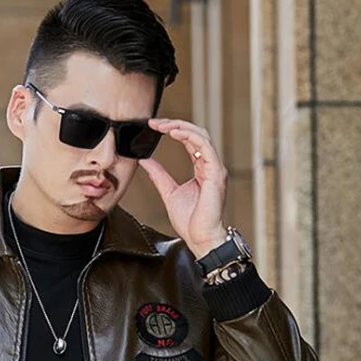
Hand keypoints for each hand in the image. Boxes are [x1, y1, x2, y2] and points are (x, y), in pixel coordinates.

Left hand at [138, 118, 228, 259]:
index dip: (173, 130)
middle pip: (195, 134)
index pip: (189, 141)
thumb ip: (159, 175)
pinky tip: (174, 133)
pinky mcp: (215, 173)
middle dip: (175, 125)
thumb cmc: (190, 221)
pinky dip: (189, 137)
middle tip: (156, 123)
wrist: (200, 237)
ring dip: (181, 127)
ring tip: (163, 125)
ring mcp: (215, 168)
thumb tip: (145, 160)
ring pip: (201, 136)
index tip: (154, 127)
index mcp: (202, 168)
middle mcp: (210, 165)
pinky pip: (204, 147)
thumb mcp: (168, 192)